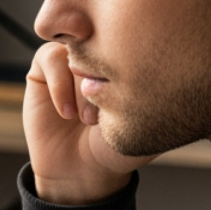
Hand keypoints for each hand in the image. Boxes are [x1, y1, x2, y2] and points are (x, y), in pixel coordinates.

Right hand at [23, 42, 151, 203]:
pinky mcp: (43, 69)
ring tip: (86, 119)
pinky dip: (60, 86)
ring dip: (81, 85)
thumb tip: (166, 60)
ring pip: (77, 49)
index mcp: (126, 61)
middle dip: (104, 74)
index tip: (129, 101)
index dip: (130, 66)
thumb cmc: (114, 148)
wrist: (80, 170)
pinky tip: (67, 114)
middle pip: (102, 40)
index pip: (131, 39)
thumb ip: (157, 93)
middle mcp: (98, 56)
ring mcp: (71, 59)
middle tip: (106, 109)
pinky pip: (50, 57)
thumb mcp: (146, 122)